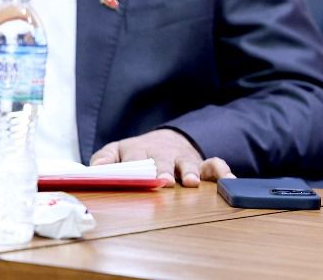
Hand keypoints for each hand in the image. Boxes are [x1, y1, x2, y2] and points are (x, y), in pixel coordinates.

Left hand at [91, 128, 233, 186]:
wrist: (165, 140)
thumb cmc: (138, 153)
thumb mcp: (117, 151)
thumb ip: (104, 159)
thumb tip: (93, 170)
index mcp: (138, 149)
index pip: (133, 154)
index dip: (133, 164)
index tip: (132, 173)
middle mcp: (162, 152)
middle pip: (162, 159)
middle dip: (163, 169)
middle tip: (164, 181)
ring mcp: (182, 158)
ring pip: (188, 162)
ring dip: (190, 171)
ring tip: (191, 182)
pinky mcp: (200, 163)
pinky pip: (213, 165)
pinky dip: (222, 171)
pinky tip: (229, 180)